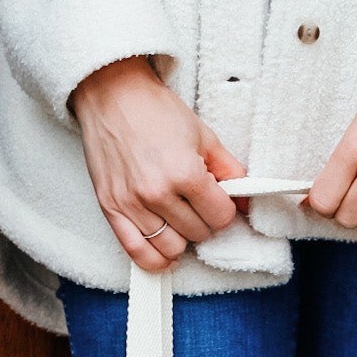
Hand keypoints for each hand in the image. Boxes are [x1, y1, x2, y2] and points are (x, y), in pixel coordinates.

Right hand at [71, 57, 243, 271]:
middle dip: (204, 221)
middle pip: (199, 234)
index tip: (218, 200)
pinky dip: (155, 260)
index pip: (221, 217)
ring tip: (179, 219)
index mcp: (185, 172)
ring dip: (182, 238)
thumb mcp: (203, 135)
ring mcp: (132, 204)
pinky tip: (166, 255)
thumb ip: (230, 171)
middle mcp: (158, 193)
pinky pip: (137, 253)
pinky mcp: (111, 209)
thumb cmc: (155, 111)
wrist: (111, 95)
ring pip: (172, 248)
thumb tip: (245, 201)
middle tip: (196, 203)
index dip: (225, 209)